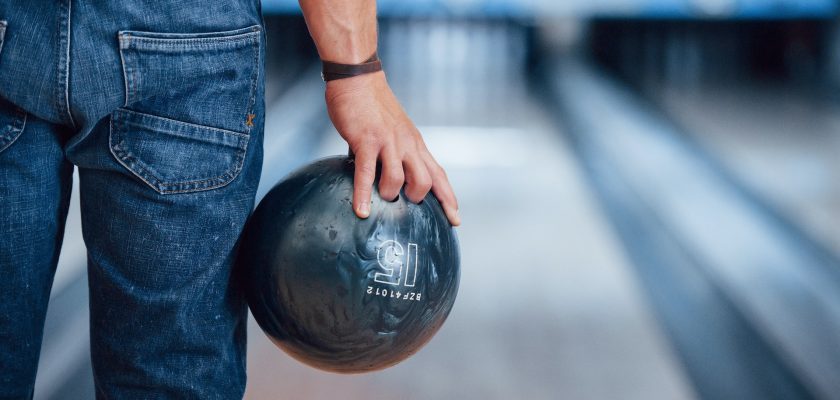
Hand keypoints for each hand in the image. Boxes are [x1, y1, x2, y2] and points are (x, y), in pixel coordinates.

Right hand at [325, 71, 459, 225]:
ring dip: (390, 194)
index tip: (455, 219)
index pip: (438, 174)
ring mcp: (388, 142)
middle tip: (405, 202)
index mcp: (415, 144)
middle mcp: (407, 145)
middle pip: (425, 181)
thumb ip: (392, 153)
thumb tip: (379, 176)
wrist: (358, 79)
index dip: (448, 198)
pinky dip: (364, 195)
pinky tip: (361, 211)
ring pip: (399, 179)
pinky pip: (366, 173)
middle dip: (418, 198)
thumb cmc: (372, 106)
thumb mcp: (394, 130)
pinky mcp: (367, 141)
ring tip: (380, 197)